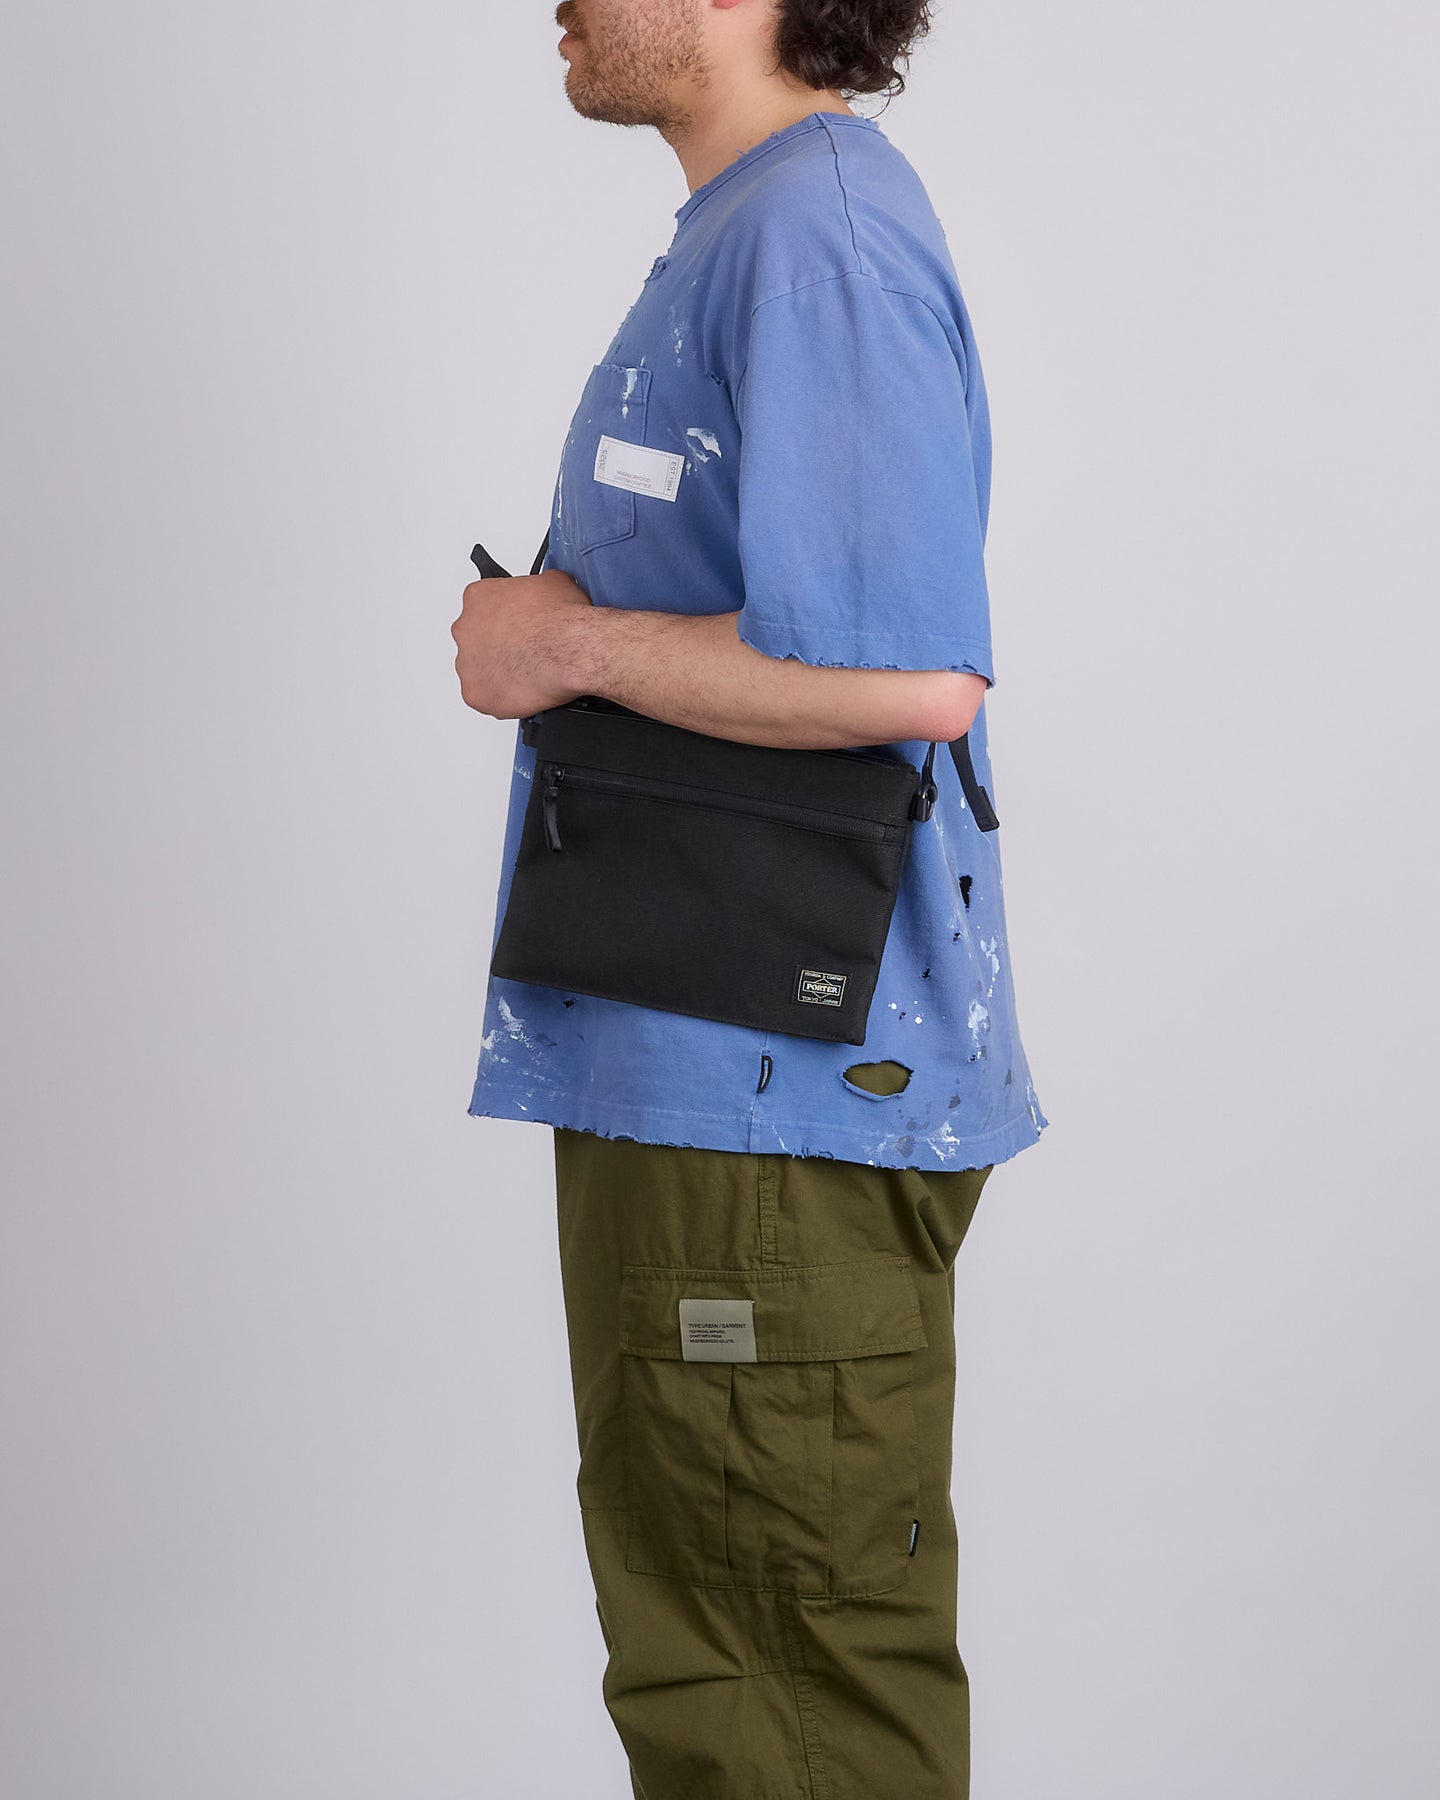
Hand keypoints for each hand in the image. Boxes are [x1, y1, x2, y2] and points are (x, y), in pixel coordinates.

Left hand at [450, 567, 592, 718]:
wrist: (570, 648)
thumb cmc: (561, 618)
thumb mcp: (554, 582)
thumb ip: (538, 587)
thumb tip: (548, 592)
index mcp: (478, 598)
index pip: (484, 608)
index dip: (505, 619)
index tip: (519, 626)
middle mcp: (465, 629)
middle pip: (477, 641)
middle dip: (498, 647)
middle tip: (523, 652)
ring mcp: (467, 664)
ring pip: (480, 671)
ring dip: (499, 673)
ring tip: (527, 674)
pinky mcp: (476, 694)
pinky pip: (486, 699)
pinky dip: (503, 698)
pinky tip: (524, 691)